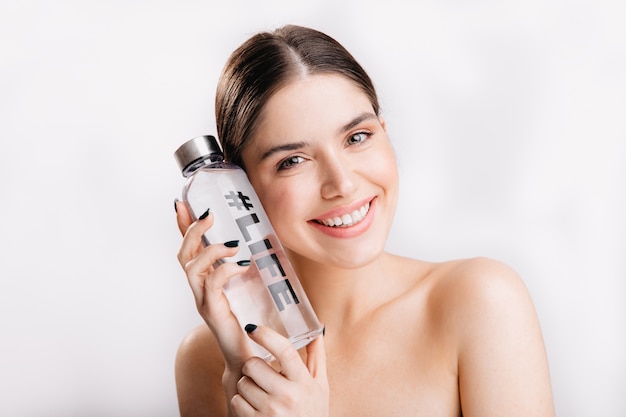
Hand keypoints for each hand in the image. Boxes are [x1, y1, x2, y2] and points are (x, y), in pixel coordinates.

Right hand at [175, 201, 252, 368]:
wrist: (248, 356)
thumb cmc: (249, 322)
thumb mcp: (247, 289)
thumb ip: (246, 270)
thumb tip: (255, 246)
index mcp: (205, 282)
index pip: (187, 249)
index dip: (182, 227)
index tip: (181, 203)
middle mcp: (199, 290)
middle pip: (183, 255)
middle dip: (192, 231)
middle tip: (209, 215)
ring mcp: (204, 301)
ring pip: (192, 268)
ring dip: (211, 250)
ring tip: (232, 245)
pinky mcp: (214, 311)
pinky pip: (212, 285)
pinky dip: (225, 270)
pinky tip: (241, 265)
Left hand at [231, 325, 328, 416]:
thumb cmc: (313, 413)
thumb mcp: (320, 386)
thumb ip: (317, 357)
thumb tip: (318, 330)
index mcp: (304, 382)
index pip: (284, 350)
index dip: (266, 335)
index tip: (253, 328)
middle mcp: (287, 396)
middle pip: (254, 365)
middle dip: (253, 365)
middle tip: (260, 371)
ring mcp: (271, 411)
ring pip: (243, 383)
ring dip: (247, 384)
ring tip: (260, 391)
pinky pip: (237, 401)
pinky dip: (241, 401)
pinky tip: (254, 405)